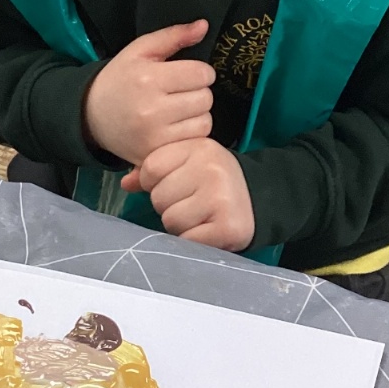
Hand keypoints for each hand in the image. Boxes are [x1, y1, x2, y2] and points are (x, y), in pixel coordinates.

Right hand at [83, 20, 213, 166]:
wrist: (90, 115)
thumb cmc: (120, 79)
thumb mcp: (140, 50)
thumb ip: (173, 36)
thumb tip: (204, 26)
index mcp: (148, 79)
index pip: (202, 74)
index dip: (200, 71)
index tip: (188, 74)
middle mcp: (151, 110)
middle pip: (206, 99)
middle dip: (199, 92)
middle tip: (182, 92)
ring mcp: (154, 136)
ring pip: (204, 122)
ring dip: (198, 115)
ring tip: (179, 110)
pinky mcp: (155, 154)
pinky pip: (194, 142)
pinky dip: (191, 134)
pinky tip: (176, 127)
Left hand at [120, 138, 254, 251]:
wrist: (262, 198)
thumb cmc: (215, 181)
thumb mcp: (188, 163)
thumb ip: (155, 170)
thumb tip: (126, 183)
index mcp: (199, 147)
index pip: (151, 168)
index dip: (155, 182)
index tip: (174, 185)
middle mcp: (211, 169)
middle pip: (159, 196)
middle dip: (169, 205)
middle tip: (191, 203)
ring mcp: (220, 199)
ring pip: (170, 220)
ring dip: (180, 225)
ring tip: (200, 216)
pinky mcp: (227, 227)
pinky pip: (187, 240)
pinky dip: (192, 240)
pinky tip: (207, 229)